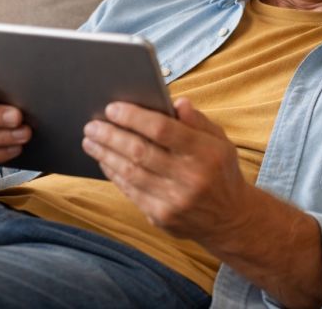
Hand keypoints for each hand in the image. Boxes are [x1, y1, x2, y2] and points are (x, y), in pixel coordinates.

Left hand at [82, 97, 321, 307]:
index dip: (133, 117)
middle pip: (140, 152)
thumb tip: (177, 102)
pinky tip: (104, 160)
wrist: (231, 219)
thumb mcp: (219, 140)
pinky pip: (130, 191)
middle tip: (92, 124)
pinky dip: (114, 174)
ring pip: (130, 172)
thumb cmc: (220, 171)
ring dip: (105, 154)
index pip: (162, 129)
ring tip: (90, 140)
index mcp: (205, 152)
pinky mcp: (162, 217)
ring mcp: (174, 200)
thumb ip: (198, 120)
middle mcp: (190, 177)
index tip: (112, 108)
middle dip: (111, 135)